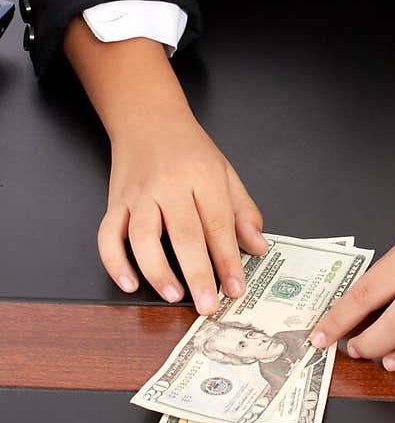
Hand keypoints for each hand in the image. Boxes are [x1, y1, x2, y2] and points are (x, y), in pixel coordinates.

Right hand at [97, 113, 267, 312]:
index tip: (236, 289)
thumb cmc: (190, 148)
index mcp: (203, 175)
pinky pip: (108, 235)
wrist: (148, 118)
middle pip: (184, 234)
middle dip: (198, 274)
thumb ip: (243, 210)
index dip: (228, 259)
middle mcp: (170, 185)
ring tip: (173, 295)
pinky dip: (114, 262)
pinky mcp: (115, 201)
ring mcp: (139, 194)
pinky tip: (129, 282)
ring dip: (158, 270)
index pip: (218, 224)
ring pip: (143, 237)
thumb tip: (258, 247)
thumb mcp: (225, 172)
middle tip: (208, 305)